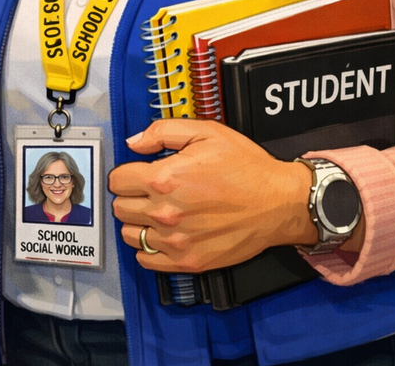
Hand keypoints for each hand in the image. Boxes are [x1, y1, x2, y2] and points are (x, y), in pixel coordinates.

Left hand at [109, 118, 317, 271]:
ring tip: (158, 210)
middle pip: (120, 207)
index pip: (117, 180)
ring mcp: (175, 241)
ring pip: (129, 234)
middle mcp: (165, 212)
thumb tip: (133, 143)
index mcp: (165, 178)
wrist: (277, 203)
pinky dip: (147, 248)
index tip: (138, 171)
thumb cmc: (246, 166)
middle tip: (150, 189)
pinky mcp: (187, 262)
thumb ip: (163, 132)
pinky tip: (163, 233)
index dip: (127, 171)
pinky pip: (146, 260)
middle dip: (130, 195)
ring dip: (137, 221)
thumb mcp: (207, 132)